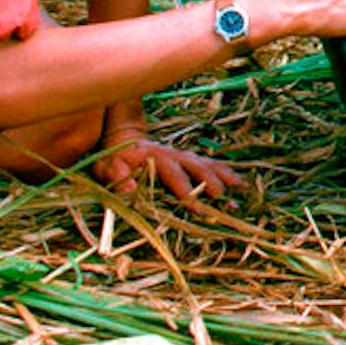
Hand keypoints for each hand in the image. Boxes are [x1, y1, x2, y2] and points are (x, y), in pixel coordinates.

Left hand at [94, 126, 244, 201]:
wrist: (122, 141)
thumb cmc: (111, 159)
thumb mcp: (105, 166)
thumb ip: (115, 174)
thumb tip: (130, 186)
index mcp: (154, 157)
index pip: (172, 173)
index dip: (183, 188)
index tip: (193, 203)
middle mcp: (173, 155)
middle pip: (196, 166)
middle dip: (209, 181)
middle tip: (221, 197)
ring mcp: (183, 156)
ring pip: (207, 163)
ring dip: (223, 175)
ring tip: (239, 188)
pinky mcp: (188, 160)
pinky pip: (210, 164)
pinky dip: (226, 172)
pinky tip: (240, 182)